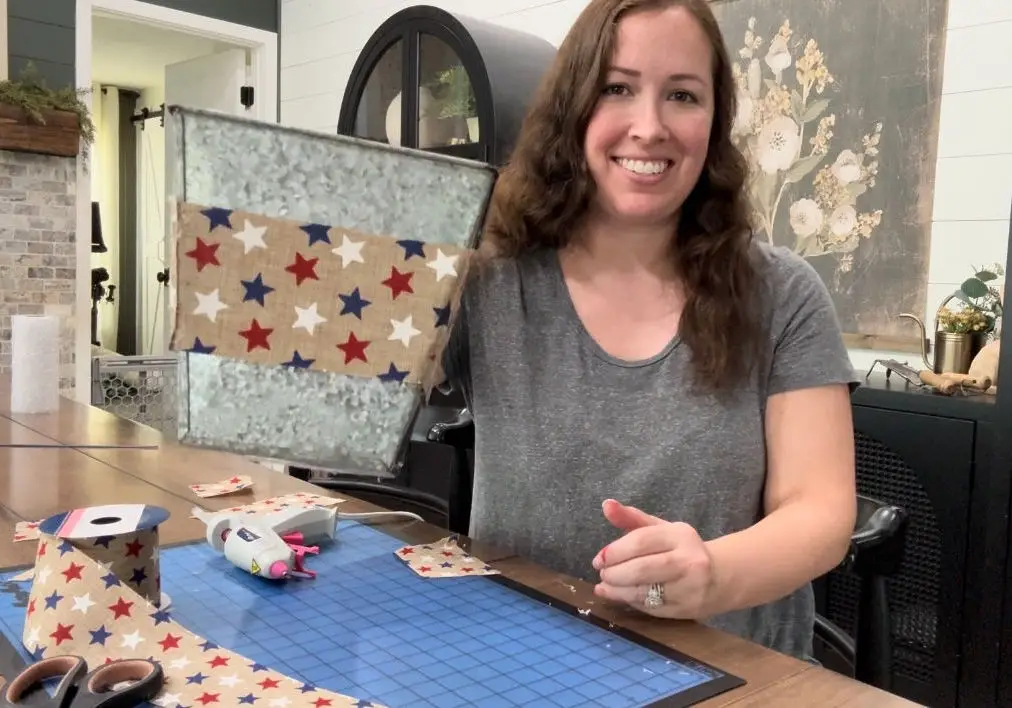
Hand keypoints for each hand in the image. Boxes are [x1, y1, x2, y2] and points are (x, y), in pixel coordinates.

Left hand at [591, 499, 715, 618]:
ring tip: (605, 587)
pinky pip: (650, 608)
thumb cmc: (683, 550)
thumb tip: (606, 505)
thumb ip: (632, 518)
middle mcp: (688, 561)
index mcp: (680, 536)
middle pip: (641, 569)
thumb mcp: (661, 529)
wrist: (722, 577)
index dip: (615, 551)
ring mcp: (689, 588)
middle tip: (602, 574)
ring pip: (644, 592)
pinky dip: (631, 602)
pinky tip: (621, 596)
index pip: (640, 541)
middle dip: (614, 573)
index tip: (599, 559)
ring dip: (618, 591)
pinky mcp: (687, 609)